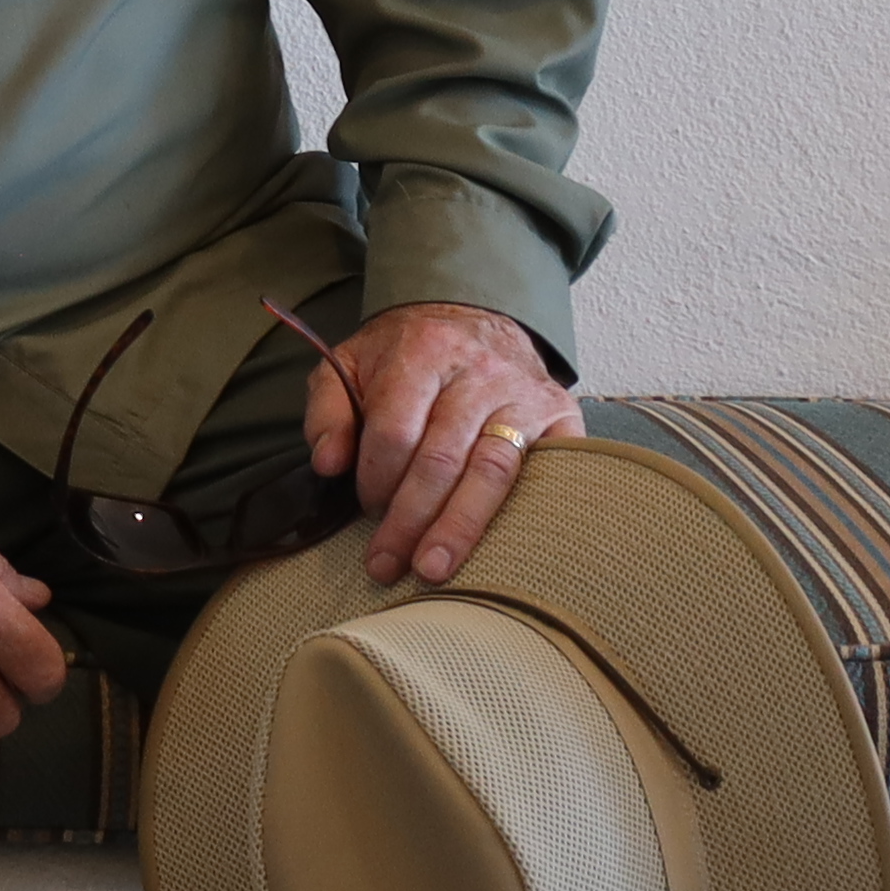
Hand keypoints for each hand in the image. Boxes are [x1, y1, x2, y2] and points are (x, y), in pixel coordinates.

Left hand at [302, 300, 579, 584]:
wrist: (475, 320)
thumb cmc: (405, 355)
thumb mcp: (350, 363)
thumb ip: (328, 410)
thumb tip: (327, 464)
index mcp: (423, 352)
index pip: (395, 431)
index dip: (376, 479)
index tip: (366, 508)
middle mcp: (479, 373)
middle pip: (442, 459)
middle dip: (411, 519)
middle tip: (388, 564)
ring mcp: (525, 395)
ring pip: (494, 471)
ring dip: (461, 527)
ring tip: (434, 570)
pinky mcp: (562, 417)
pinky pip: (551, 473)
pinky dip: (528, 512)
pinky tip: (505, 548)